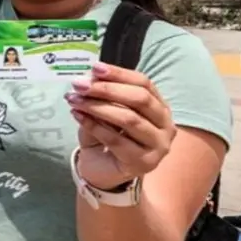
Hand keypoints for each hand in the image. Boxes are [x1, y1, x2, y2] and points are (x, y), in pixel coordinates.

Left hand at [66, 62, 175, 189]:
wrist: (104, 172)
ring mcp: (159, 146)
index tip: (94, 68)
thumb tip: (89, 79)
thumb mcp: (105, 112)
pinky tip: (78, 116)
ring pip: (129, 119)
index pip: (144, 83)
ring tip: (75, 100)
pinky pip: (117, 140)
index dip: (119, 74)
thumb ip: (102, 97)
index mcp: (160, 107)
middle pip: (140, 99)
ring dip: (98, 107)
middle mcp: (166, 125)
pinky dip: (95, 126)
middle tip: (80, 84)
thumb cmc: (107, 137)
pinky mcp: (144, 162)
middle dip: (107, 89)